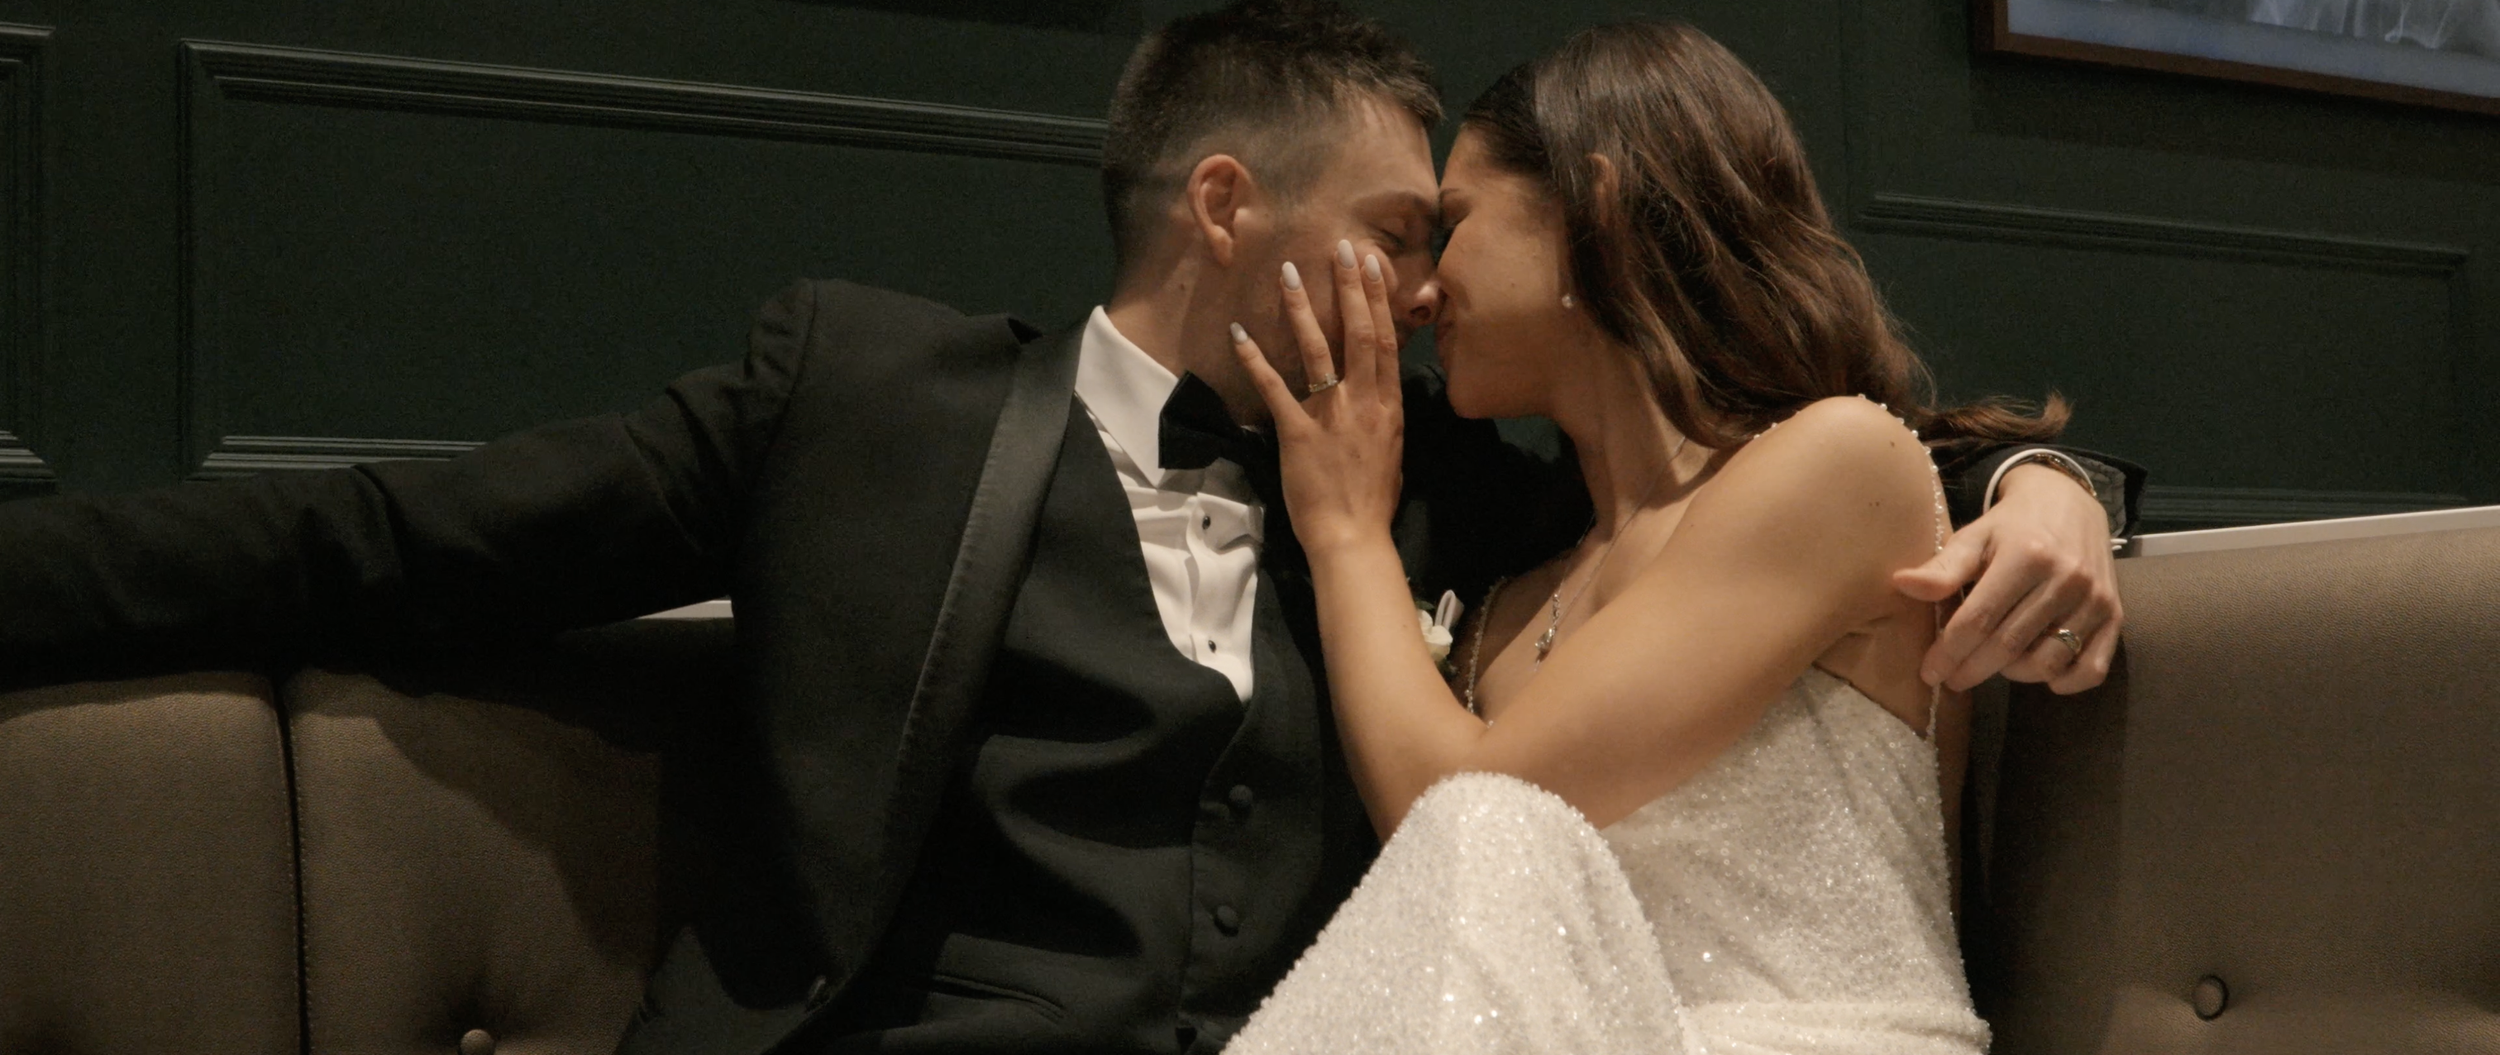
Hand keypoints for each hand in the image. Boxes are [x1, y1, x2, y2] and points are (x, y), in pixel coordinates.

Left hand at [1228, 240, 1405, 555]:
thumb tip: (1379, 397)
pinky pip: (1274, 388)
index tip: (1372, 265)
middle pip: (1359, 333)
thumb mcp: (1393, 452)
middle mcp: (1364, 402)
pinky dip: (1255, 358)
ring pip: (1318, 349)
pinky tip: (1240, 331)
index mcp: (1388, 407)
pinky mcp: (1297, 432)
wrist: (1353, 538)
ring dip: (1303, 308)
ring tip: (1291, 272)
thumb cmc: (1373, 502)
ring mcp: (1331, 414)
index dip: (1378, 299)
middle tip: (1341, 248)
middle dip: (1350, 287)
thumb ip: (1384, 419)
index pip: (1385, 341)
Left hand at [1892, 463, 2120, 692]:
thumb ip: (1943, 566)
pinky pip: (2093, 667)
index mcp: (2026, 556)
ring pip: (2049, 661)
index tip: (1929, 672)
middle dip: (1972, 669)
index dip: (1949, 651)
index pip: (1979, 619)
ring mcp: (2095, 599)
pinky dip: (2066, 682)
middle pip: (2009, 645)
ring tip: (1992, 665)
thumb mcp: (1974, 537)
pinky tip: (2042, 675)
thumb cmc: (2011, 526)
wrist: (2069, 502)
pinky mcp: (2115, 615)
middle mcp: (2066, 578)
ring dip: (2014, 674)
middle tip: (1951, 680)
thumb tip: (1901, 585)